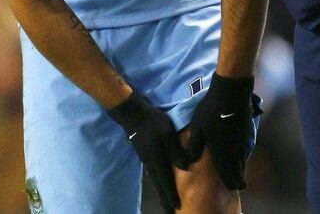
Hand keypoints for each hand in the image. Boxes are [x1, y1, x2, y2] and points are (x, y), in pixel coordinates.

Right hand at [108, 92, 187, 212]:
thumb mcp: (168, 134)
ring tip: (166, 202)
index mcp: (158, 161)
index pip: (166, 182)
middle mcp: (151, 164)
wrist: (134, 115)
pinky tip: (160, 183)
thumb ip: (176, 151)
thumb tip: (185, 167)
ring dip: (161, 192)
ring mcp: (147, 160)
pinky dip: (158, 182)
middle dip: (165, 199)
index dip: (171, 196)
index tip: (176, 208)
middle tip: (170, 212)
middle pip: (159, 186)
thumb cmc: (153, 123)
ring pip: (155, 180)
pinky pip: (153, 174)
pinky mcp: (145, 155)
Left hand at [185, 73, 255, 189]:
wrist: (230, 94)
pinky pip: (245, 149)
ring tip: (237, 170)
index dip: (231, 184)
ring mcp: (242, 142)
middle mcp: (234, 151)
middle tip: (236, 183)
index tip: (233, 189)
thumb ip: (194, 148)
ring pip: (243, 160)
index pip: (229, 176)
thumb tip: (189, 162)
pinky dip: (242, 155)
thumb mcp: (197, 129)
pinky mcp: (246, 132)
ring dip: (240, 167)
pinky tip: (239, 153)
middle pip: (239, 171)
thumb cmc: (210, 112)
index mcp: (221, 153)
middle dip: (238, 179)